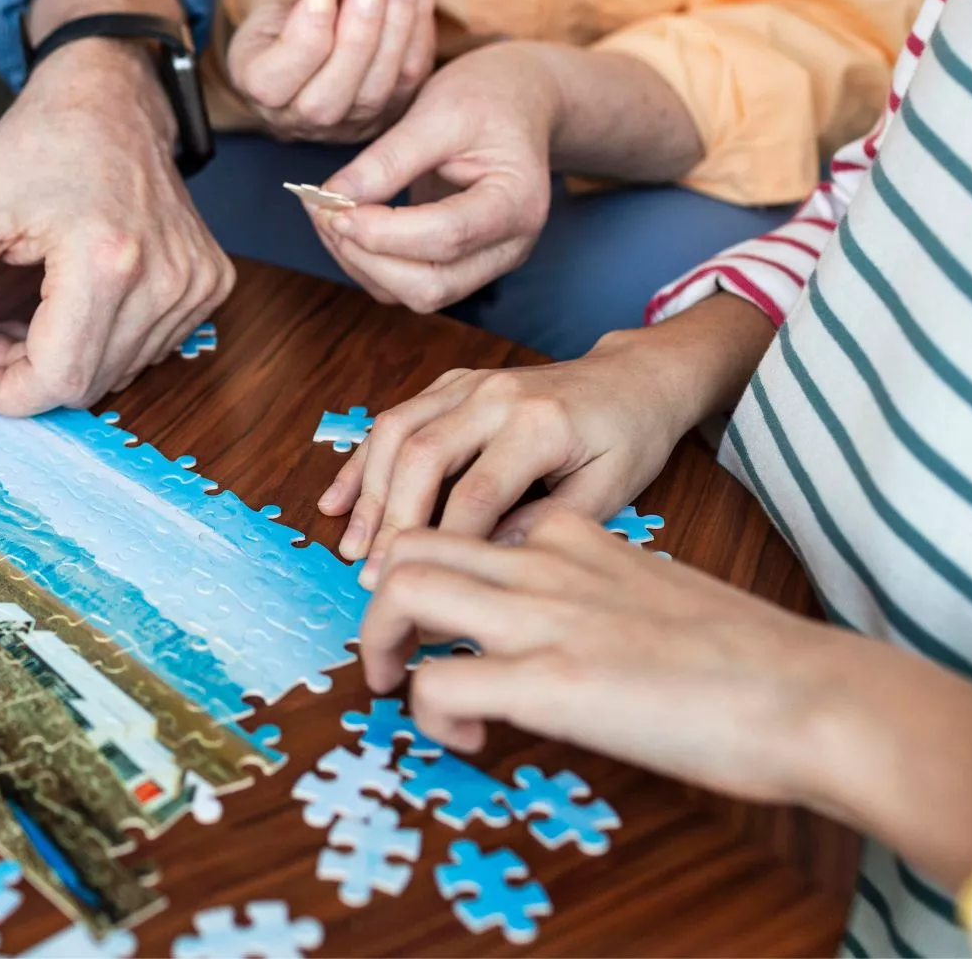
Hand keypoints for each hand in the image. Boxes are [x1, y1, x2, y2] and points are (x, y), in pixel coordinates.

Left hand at [0, 39, 233, 414]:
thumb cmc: (32, 147)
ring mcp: (195, 282)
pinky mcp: (210, 282)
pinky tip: (78, 297)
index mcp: (105, 260)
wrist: (107, 100)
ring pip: (119, 372)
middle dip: (30, 372)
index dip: (8, 394)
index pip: (60, 379)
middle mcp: (164, 278)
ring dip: (67, 356)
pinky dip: (105, 338)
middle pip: (90, 383)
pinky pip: (149, 348)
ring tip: (35, 305)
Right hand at [227, 0, 434, 142]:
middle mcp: (301, 119)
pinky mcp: (390, 111)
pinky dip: (419, 22)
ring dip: (396, 28)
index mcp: (260, 90)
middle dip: (355, 39)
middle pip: (327, 100)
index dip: (303, 39)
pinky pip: (410, 74)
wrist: (320, 31)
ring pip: (376, 91)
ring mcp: (349, 124)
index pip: (273, 84)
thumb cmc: (291, 8)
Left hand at [306, 43, 560, 312]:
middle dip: (368, 258)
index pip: (448, 236)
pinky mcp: (459, 266)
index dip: (384, 231)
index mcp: (518, 203)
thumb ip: (389, 158)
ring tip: (328, 217)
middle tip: (325, 214)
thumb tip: (335, 198)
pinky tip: (346, 226)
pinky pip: (407, 286)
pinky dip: (368, 264)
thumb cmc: (487, 97)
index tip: (335, 208)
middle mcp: (509, 246)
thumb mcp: (439, 110)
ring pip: (416, 295)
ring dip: (362, 264)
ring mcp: (486, 263)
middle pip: (432, 285)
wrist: (518, 103)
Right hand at [322, 352, 682, 586]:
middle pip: (423, 457)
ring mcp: (468, 384)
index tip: (430, 595)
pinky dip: (362, 462)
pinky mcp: (452, 384)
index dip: (447, 546)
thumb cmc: (628, 438)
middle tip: (373, 578)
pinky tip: (337, 502)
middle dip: (392, 522)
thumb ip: (547, 525)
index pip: (477, 492)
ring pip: (396, 432)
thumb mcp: (611, 490)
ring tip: (352, 547)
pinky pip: (394, 419)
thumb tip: (483, 559)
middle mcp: (495, 395)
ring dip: (369, 493)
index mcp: (539, 424)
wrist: (634, 376)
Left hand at [362, 515, 843, 803]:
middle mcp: (546, 564)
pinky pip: (437, 686)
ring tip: (403, 689)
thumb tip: (562, 637)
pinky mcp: (550, 681)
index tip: (446, 627)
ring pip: (402, 591)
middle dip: (379, 602)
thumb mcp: (653, 595)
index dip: (434, 571)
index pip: (466, 523)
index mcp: (576, 538)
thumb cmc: (750, 660)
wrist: (812, 693)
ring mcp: (544, 617)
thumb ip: (597, 595)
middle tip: (394, 657)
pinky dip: (432, 718)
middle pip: (411, 545)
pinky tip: (471, 740)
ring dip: (380, 645)